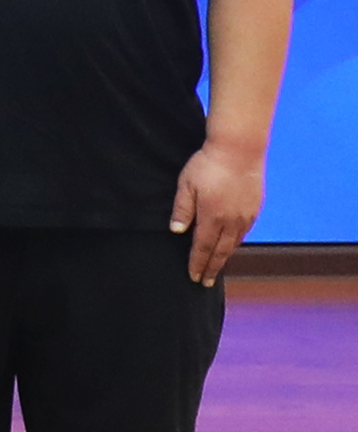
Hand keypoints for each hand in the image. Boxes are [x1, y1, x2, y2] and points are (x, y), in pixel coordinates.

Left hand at [171, 142, 264, 284]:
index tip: (193, 277)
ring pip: (234, 243)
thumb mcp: (186, 185)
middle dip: (212, 268)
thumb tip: (177, 231)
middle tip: (205, 282)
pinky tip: (231, 245)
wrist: (239, 149)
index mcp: (212, 217)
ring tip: (216, 267)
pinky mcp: (255, 207)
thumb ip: (182, 210)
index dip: (197, 264)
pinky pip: (245, 231)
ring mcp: (246, 215)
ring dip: (224, 257)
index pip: (203, 248)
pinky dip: (236, 242)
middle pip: (221, 251)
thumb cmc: (208, 164)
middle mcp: (231, 220)